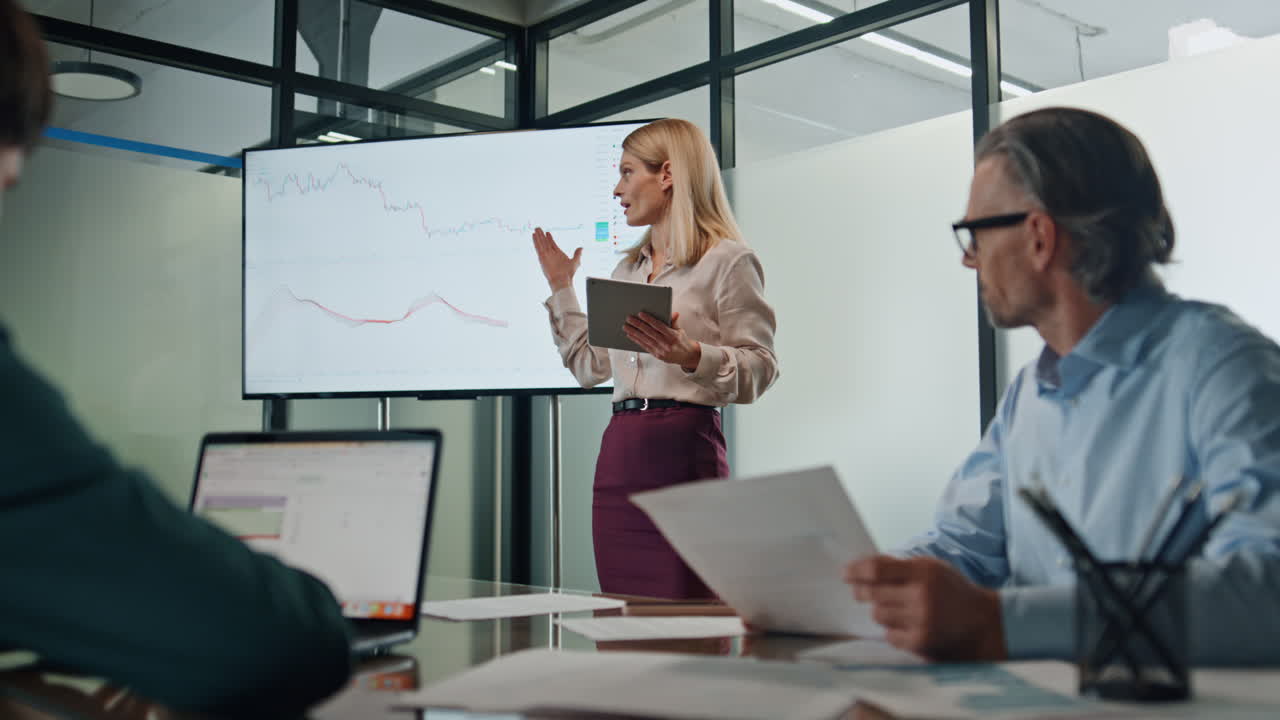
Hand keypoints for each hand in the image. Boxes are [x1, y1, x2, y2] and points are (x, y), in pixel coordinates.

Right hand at [531, 227, 580, 291]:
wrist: (562, 280)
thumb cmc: (569, 274)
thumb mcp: (575, 261)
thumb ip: (577, 254)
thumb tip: (581, 248)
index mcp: (558, 254)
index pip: (552, 244)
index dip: (549, 238)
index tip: (547, 232)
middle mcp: (551, 254)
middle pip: (545, 242)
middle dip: (542, 235)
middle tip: (538, 228)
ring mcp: (546, 255)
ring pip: (541, 243)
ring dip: (538, 236)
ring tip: (536, 229)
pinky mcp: (542, 257)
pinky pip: (538, 247)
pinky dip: (536, 241)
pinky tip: (534, 235)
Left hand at [623, 311, 700, 370]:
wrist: (687, 356)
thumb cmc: (682, 341)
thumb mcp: (680, 330)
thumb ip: (674, 322)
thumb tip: (674, 313)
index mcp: (673, 335)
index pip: (658, 326)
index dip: (649, 319)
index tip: (640, 314)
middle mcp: (666, 343)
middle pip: (649, 332)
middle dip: (638, 324)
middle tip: (629, 319)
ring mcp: (661, 350)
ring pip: (645, 339)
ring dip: (634, 332)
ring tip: (626, 327)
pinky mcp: (657, 355)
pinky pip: (645, 346)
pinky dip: (637, 340)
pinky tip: (630, 335)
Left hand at [845, 555, 1006, 660]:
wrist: (983, 623)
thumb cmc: (951, 592)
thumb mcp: (931, 568)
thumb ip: (899, 566)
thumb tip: (860, 567)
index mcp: (924, 571)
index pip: (877, 569)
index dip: (855, 570)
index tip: (845, 573)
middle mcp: (922, 595)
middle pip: (872, 593)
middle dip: (863, 591)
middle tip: (862, 591)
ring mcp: (921, 621)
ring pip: (878, 615)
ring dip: (881, 611)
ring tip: (898, 609)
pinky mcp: (920, 642)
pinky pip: (888, 635)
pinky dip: (893, 630)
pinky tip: (907, 625)